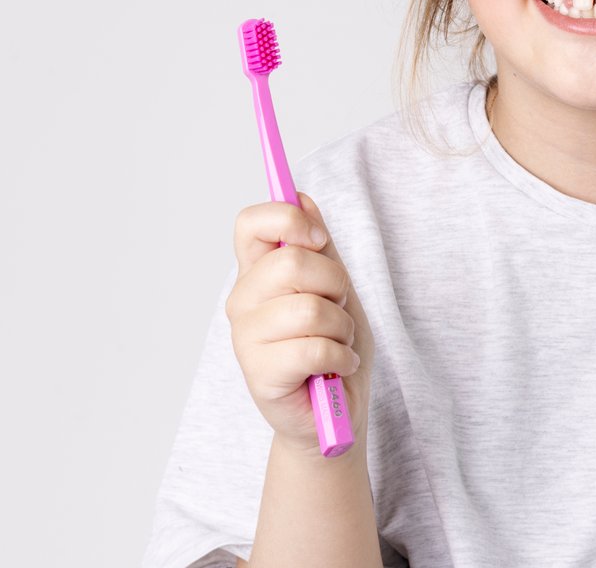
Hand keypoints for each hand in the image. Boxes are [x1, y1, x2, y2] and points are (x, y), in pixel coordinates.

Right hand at [225, 192, 375, 455]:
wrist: (335, 412)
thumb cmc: (332, 343)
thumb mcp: (334, 284)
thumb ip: (317, 243)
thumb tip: (301, 195)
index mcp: (257, 272)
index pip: (249, 223)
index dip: (287, 218)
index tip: (319, 238)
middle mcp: (243, 301)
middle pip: (292, 261)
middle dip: (336, 283)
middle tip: (338, 307)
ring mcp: (246, 339)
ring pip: (310, 308)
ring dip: (342, 327)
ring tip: (337, 343)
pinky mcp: (260, 376)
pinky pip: (315, 349)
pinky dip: (341, 358)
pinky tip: (337, 368)